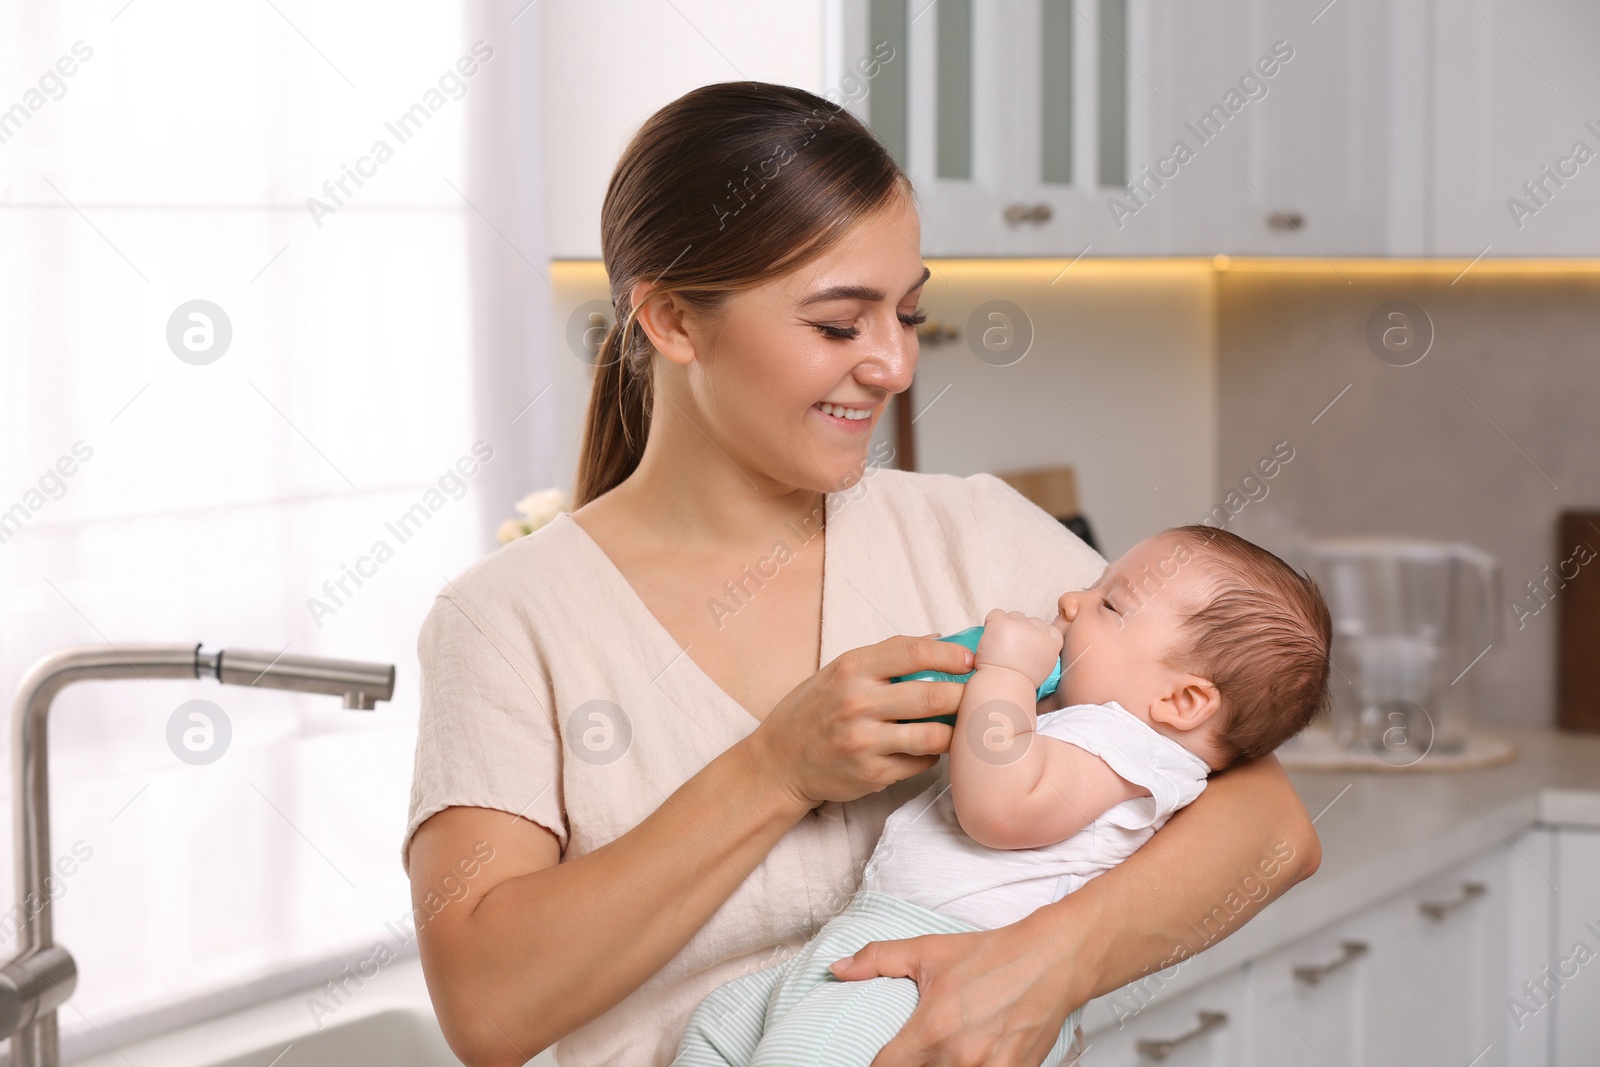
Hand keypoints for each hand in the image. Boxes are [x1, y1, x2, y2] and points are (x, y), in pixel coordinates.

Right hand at [744, 634, 975, 809]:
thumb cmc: (812, 712)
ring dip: (955, 730)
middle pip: (932, 694)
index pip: (913, 652)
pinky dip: (932, 754)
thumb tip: (939, 640)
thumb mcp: (838, 671)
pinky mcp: (872, 775)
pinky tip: (928, 747)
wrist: (779, 763)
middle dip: (966, 694)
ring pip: (934, 735)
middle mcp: (858, 703)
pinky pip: (921, 763)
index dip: (951, 654)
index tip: (971, 659)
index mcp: (852, 669)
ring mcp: (865, 742)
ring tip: (961, 724)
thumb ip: (886, 656)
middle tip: (982, 694)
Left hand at [828, 912, 1080, 1065]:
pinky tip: (971, 1057)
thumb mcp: (929, 950)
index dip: (876, 1066)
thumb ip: (877, 960)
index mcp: (932, 1030)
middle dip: (910, 1066)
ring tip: (941, 1053)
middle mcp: (960, 1058)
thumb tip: (838, 970)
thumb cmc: (993, 955)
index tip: (879, 1058)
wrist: (1052, 960)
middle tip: (914, 1051)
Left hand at [973, 609, 1062, 687]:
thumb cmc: (1019, 684)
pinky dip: (991, 624)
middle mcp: (1039, 631)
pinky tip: (989, 640)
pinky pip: (995, 614)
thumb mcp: (1043, 670)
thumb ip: (1042, 653)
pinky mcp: (1003, 623)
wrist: (1004, 687)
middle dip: (1019, 631)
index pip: (1049, 629)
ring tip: (998, 647)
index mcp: (1052, 643)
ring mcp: (1021, 625)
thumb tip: (1033, 647)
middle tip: (1009, 650)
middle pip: (1029, 621)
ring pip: (1013, 616)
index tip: (1027, 646)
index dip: (1036, 635)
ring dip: (1005, 627)